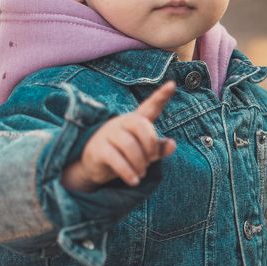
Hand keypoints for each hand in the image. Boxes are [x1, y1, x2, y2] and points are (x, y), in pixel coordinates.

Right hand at [61, 81, 176, 191]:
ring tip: (141, 174)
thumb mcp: (143, 151)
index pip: (150, 106)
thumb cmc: (123, 154)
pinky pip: (117, 160)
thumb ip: (159, 148)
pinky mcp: (98, 149)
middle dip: (151, 146)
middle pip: (142, 126)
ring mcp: (108, 134)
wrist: (93, 165)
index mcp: (135, 121)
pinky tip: (134, 181)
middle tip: (150, 161)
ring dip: (140, 164)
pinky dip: (128, 172)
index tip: (172, 84)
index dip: (161, 96)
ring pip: (130, 146)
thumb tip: (173, 144)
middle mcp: (121, 123)